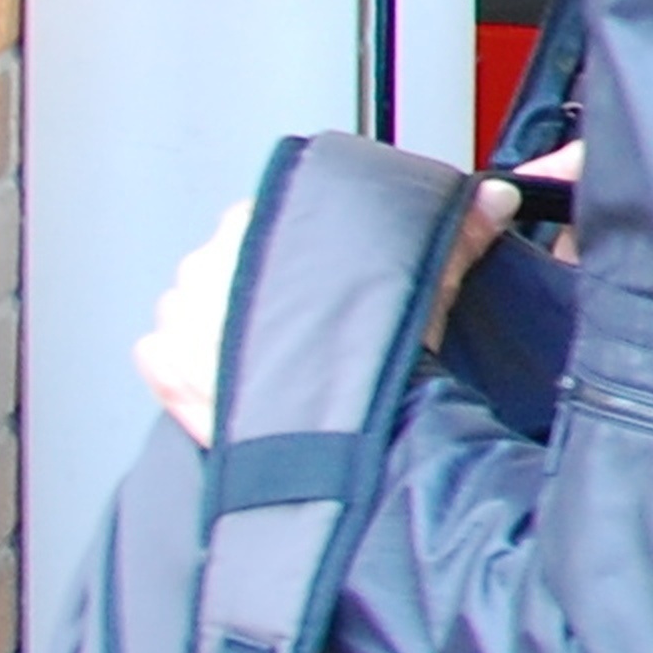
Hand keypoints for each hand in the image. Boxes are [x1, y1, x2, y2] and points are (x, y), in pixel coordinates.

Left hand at [136, 179, 521, 447]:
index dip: (299, 236)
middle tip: (305, 308)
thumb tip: (491, 201)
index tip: (319, 261)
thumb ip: (457, 235)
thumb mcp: (425, 287)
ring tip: (269, 347)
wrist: (335, 451)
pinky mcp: (169, 379)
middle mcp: (209, 272)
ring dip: (218, 322)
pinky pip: (161, 357)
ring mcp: (182, 326)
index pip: (269, 211)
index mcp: (260, 232)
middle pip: (228, 260)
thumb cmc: (367, 372)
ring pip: (192, 307)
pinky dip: (180, 363)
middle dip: (259, 280)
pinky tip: (217, 371)